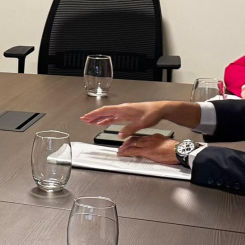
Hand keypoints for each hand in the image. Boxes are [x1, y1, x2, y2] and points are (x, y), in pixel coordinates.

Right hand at [81, 100, 200, 135]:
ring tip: (90, 122)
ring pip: (108, 114)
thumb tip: (120, 135)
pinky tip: (104, 123)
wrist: (160, 109)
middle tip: (84, 119)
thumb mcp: (141, 123)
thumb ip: (129, 129)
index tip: (86, 117)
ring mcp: (124, 111)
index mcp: (123, 109)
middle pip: (104, 112)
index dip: (94, 115)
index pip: (105, 111)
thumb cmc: (152, 112)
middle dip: (93, 116)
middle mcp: (122, 109)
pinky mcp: (128, 114)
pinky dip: (107, 119)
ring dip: (99, 118)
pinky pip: (114, 116)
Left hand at [118, 135, 179, 164]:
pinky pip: (133, 151)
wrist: (178, 150)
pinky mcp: (146, 152)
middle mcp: (149, 139)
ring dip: (124, 148)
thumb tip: (155, 146)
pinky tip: (122, 154)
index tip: (129, 142)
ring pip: (132, 145)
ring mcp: (147, 145)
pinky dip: (126, 152)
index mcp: (154, 137)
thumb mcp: (165, 142)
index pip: (140, 137)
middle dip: (127, 143)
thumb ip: (158, 143)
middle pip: (134, 140)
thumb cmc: (175, 148)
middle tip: (122, 146)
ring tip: (120, 151)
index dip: (133, 140)